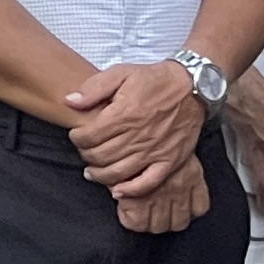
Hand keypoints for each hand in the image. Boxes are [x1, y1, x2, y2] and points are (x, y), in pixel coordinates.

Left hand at [64, 58, 215, 226]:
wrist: (193, 87)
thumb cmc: (155, 80)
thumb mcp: (121, 73)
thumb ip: (93, 87)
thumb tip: (70, 101)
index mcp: (124, 114)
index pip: (89, 136)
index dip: (77, 138)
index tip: (77, 136)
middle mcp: (138, 135)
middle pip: (100, 156)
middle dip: (86, 156)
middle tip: (85, 151)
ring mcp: (155, 151)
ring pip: (118, 172)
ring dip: (100, 175)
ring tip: (93, 171)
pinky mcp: (170, 160)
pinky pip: (148, 182)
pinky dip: (131, 190)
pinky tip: (118, 191)